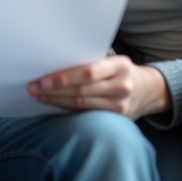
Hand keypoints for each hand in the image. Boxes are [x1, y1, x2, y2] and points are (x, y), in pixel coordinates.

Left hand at [28, 55, 170, 119]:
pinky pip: (86, 113)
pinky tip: (54, 105)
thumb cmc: (122, 71)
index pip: (88, 72)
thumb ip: (91, 63)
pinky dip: (67, 109)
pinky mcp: (117, 119)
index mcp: (120, 65)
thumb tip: (55, 63)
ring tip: (39, 96)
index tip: (43, 80)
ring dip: (56, 101)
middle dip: (54, 90)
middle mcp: (122, 85)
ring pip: (81, 104)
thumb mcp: (113, 61)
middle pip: (82, 90)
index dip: (64, 78)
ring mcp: (120, 105)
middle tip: (34, 88)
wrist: (148, 90)